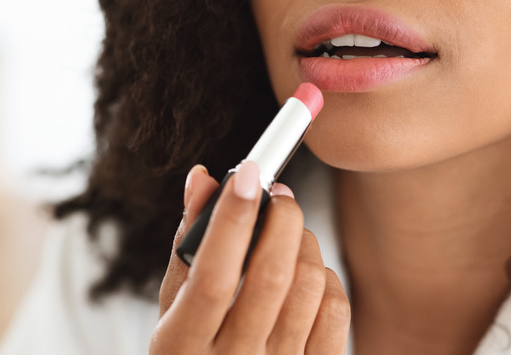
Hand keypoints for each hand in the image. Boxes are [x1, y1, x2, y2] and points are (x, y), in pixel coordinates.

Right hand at [150, 162, 350, 354]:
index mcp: (185, 345)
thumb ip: (189, 244)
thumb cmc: (194, 350)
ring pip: (308, 286)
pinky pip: (335, 310)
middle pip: (271, 276)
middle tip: (278, 195)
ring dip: (303, 242)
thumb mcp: (175, 306)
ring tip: (288, 234)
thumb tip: (203, 180)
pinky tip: (306, 273)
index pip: (212, 276)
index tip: (246, 174)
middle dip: (281, 218)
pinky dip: (325, 278)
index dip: (231, 220)